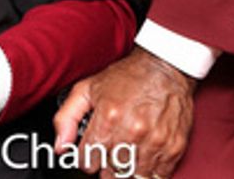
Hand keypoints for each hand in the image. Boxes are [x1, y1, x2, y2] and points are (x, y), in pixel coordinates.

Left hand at [52, 47, 195, 178]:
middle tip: (109, 152)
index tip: (92, 152)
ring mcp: (155, 141)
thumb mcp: (87, 89)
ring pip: (132, 177)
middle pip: (109, 173)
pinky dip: (148, 172)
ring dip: (126, 170)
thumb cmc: (127, 77)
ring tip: (126, 154)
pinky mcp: (173, 147)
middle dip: (105, 166)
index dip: (87, 158)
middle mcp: (132, 131)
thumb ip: (66, 117)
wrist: (165, 66)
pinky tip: (143, 157)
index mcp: (109, 117)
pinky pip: (157, 176)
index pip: (87, 161)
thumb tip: (60, 146)